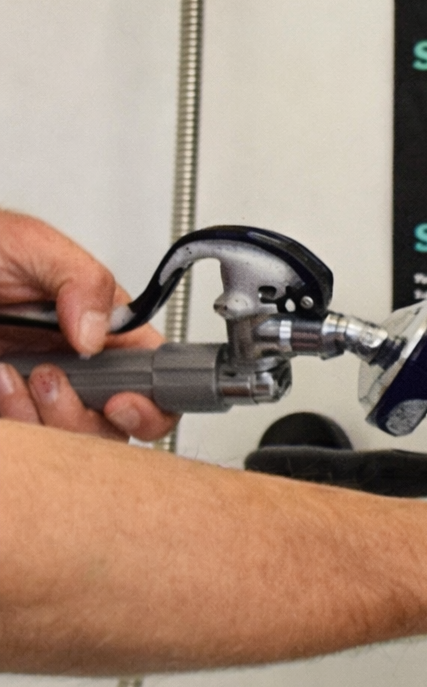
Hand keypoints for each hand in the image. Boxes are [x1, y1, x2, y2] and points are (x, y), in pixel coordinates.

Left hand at [0, 210, 176, 440]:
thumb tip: (99, 332)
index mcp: (104, 331)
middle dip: (81, 415)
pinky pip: (24, 442)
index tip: (121, 401)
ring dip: (35, 415)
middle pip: (111, 427)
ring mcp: (35, 395)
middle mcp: (76, 369)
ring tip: (6, 374)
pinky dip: (10, 420)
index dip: (151, 403)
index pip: (152, 380)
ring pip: (63, 442)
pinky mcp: (7, 410)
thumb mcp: (31, 245)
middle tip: (50, 380)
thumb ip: (82, 279)